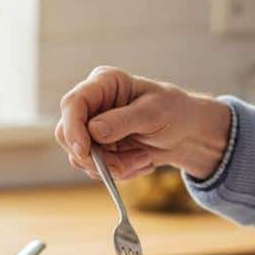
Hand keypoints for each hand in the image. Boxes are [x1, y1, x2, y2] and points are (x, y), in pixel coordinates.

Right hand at [55, 66, 231, 181]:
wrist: (186, 133)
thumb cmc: (174, 112)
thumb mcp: (154, 113)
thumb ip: (123, 120)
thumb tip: (94, 130)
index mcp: (104, 83)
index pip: (73, 103)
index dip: (73, 128)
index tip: (84, 151)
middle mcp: (93, 104)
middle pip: (67, 134)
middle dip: (96, 157)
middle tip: (124, 165)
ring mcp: (92, 128)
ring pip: (81, 157)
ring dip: (113, 166)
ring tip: (143, 158)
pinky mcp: (98, 148)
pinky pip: (95, 168)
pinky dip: (119, 171)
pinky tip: (141, 161)